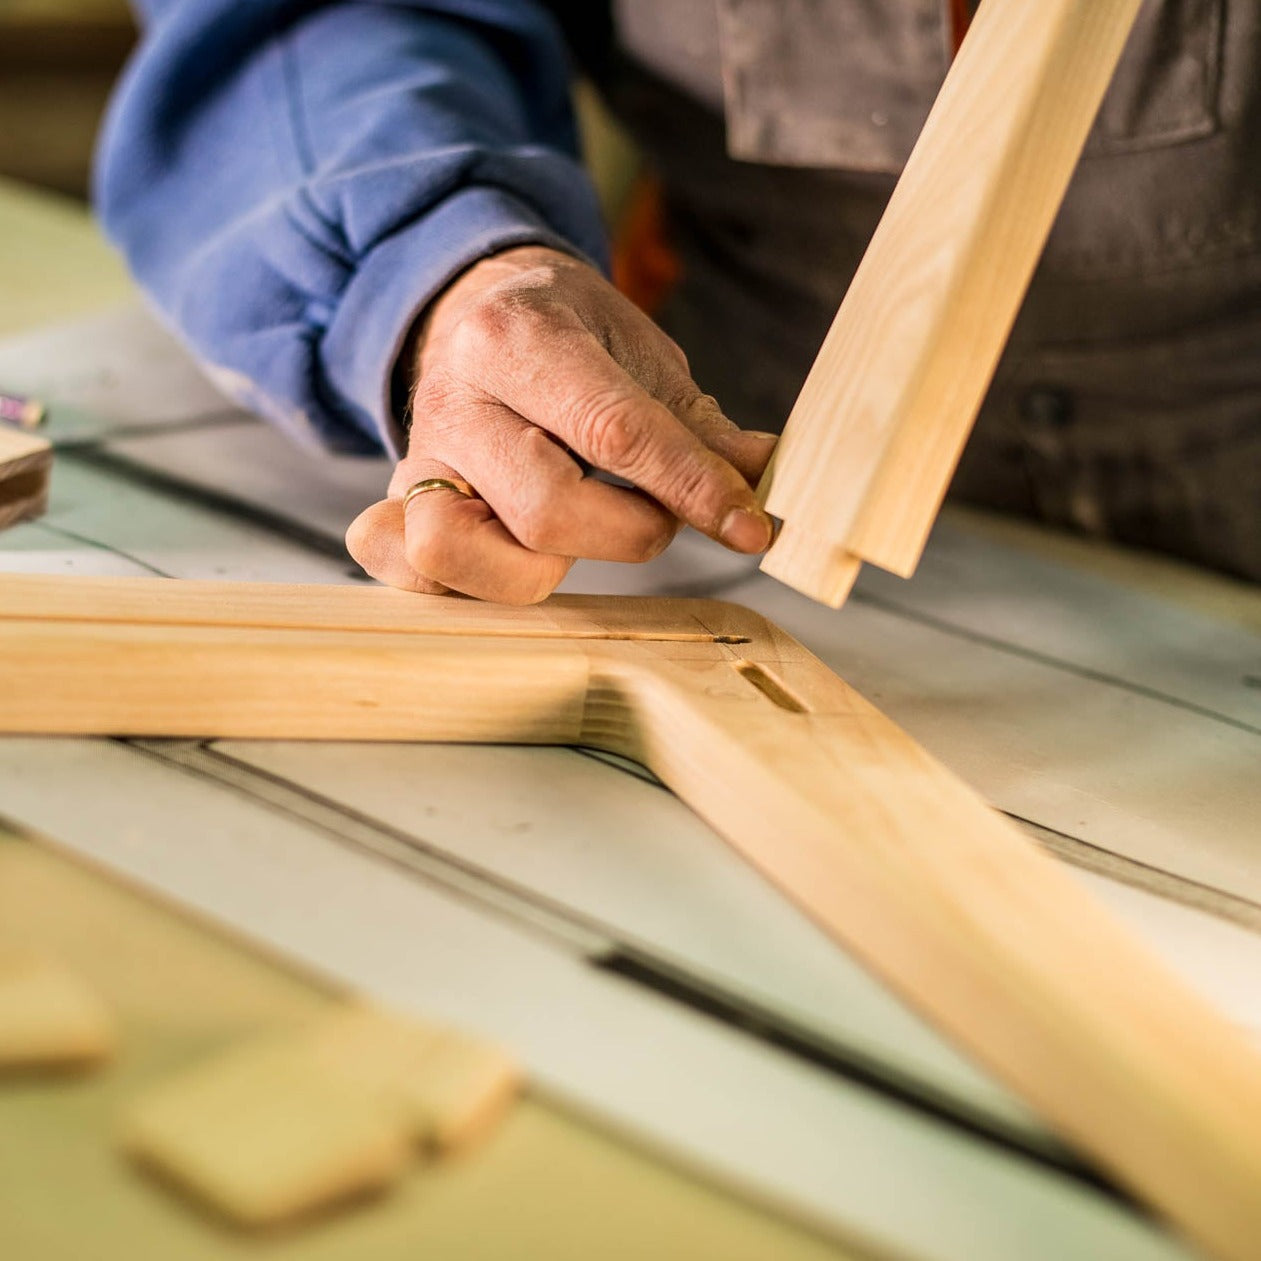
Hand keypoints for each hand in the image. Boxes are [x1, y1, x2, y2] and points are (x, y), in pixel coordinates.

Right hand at [346, 246, 776, 603]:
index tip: (748, 527)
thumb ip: (699, 428)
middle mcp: (456, 398)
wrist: (477, 309)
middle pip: (543, 510)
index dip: (691, 489)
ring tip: (577, 534)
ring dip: (539, 569)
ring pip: (456, 551)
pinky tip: (509, 559)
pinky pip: (400, 565)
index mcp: (521, 338)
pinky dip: (455, 580)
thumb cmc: (567, 335)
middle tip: (651, 514)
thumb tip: (766, 477)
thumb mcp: (642, 355)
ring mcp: (417, 457)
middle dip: (625, 532)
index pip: (614, 431)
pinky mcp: (396, 503)